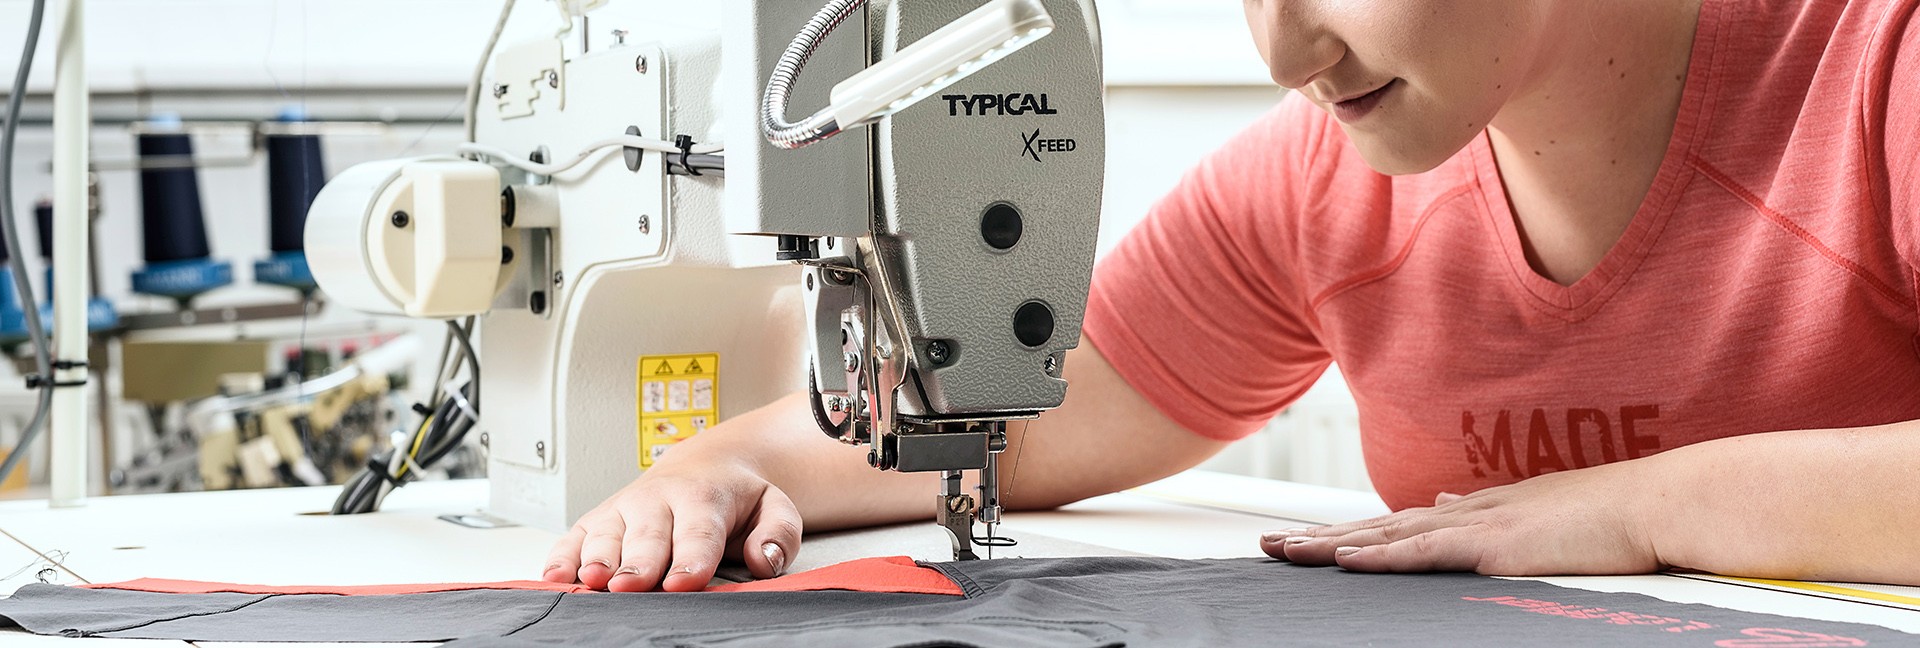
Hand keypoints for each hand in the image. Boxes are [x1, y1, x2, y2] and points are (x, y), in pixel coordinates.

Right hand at [540, 457, 801, 591]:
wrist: (703, 466)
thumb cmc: (736, 498)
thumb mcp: (773, 506)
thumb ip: (779, 533)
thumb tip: (765, 560)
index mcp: (703, 497)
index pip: (699, 532)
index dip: (691, 558)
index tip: (685, 581)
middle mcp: (657, 500)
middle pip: (647, 537)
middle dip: (639, 562)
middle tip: (632, 586)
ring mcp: (622, 509)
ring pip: (606, 535)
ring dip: (597, 557)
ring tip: (593, 579)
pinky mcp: (595, 520)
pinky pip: (573, 538)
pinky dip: (562, 556)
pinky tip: (556, 576)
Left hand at [1259, 459, 1664, 575]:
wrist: (1659, 503)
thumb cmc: (1616, 514)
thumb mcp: (1540, 509)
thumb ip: (1487, 511)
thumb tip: (1443, 503)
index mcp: (1479, 508)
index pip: (1401, 523)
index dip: (1354, 532)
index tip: (1309, 538)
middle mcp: (1469, 510)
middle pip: (1379, 526)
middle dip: (1321, 536)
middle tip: (1269, 545)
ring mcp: (1479, 525)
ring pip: (1388, 537)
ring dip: (1332, 546)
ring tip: (1283, 552)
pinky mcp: (1495, 546)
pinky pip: (1424, 553)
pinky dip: (1381, 557)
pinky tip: (1345, 562)